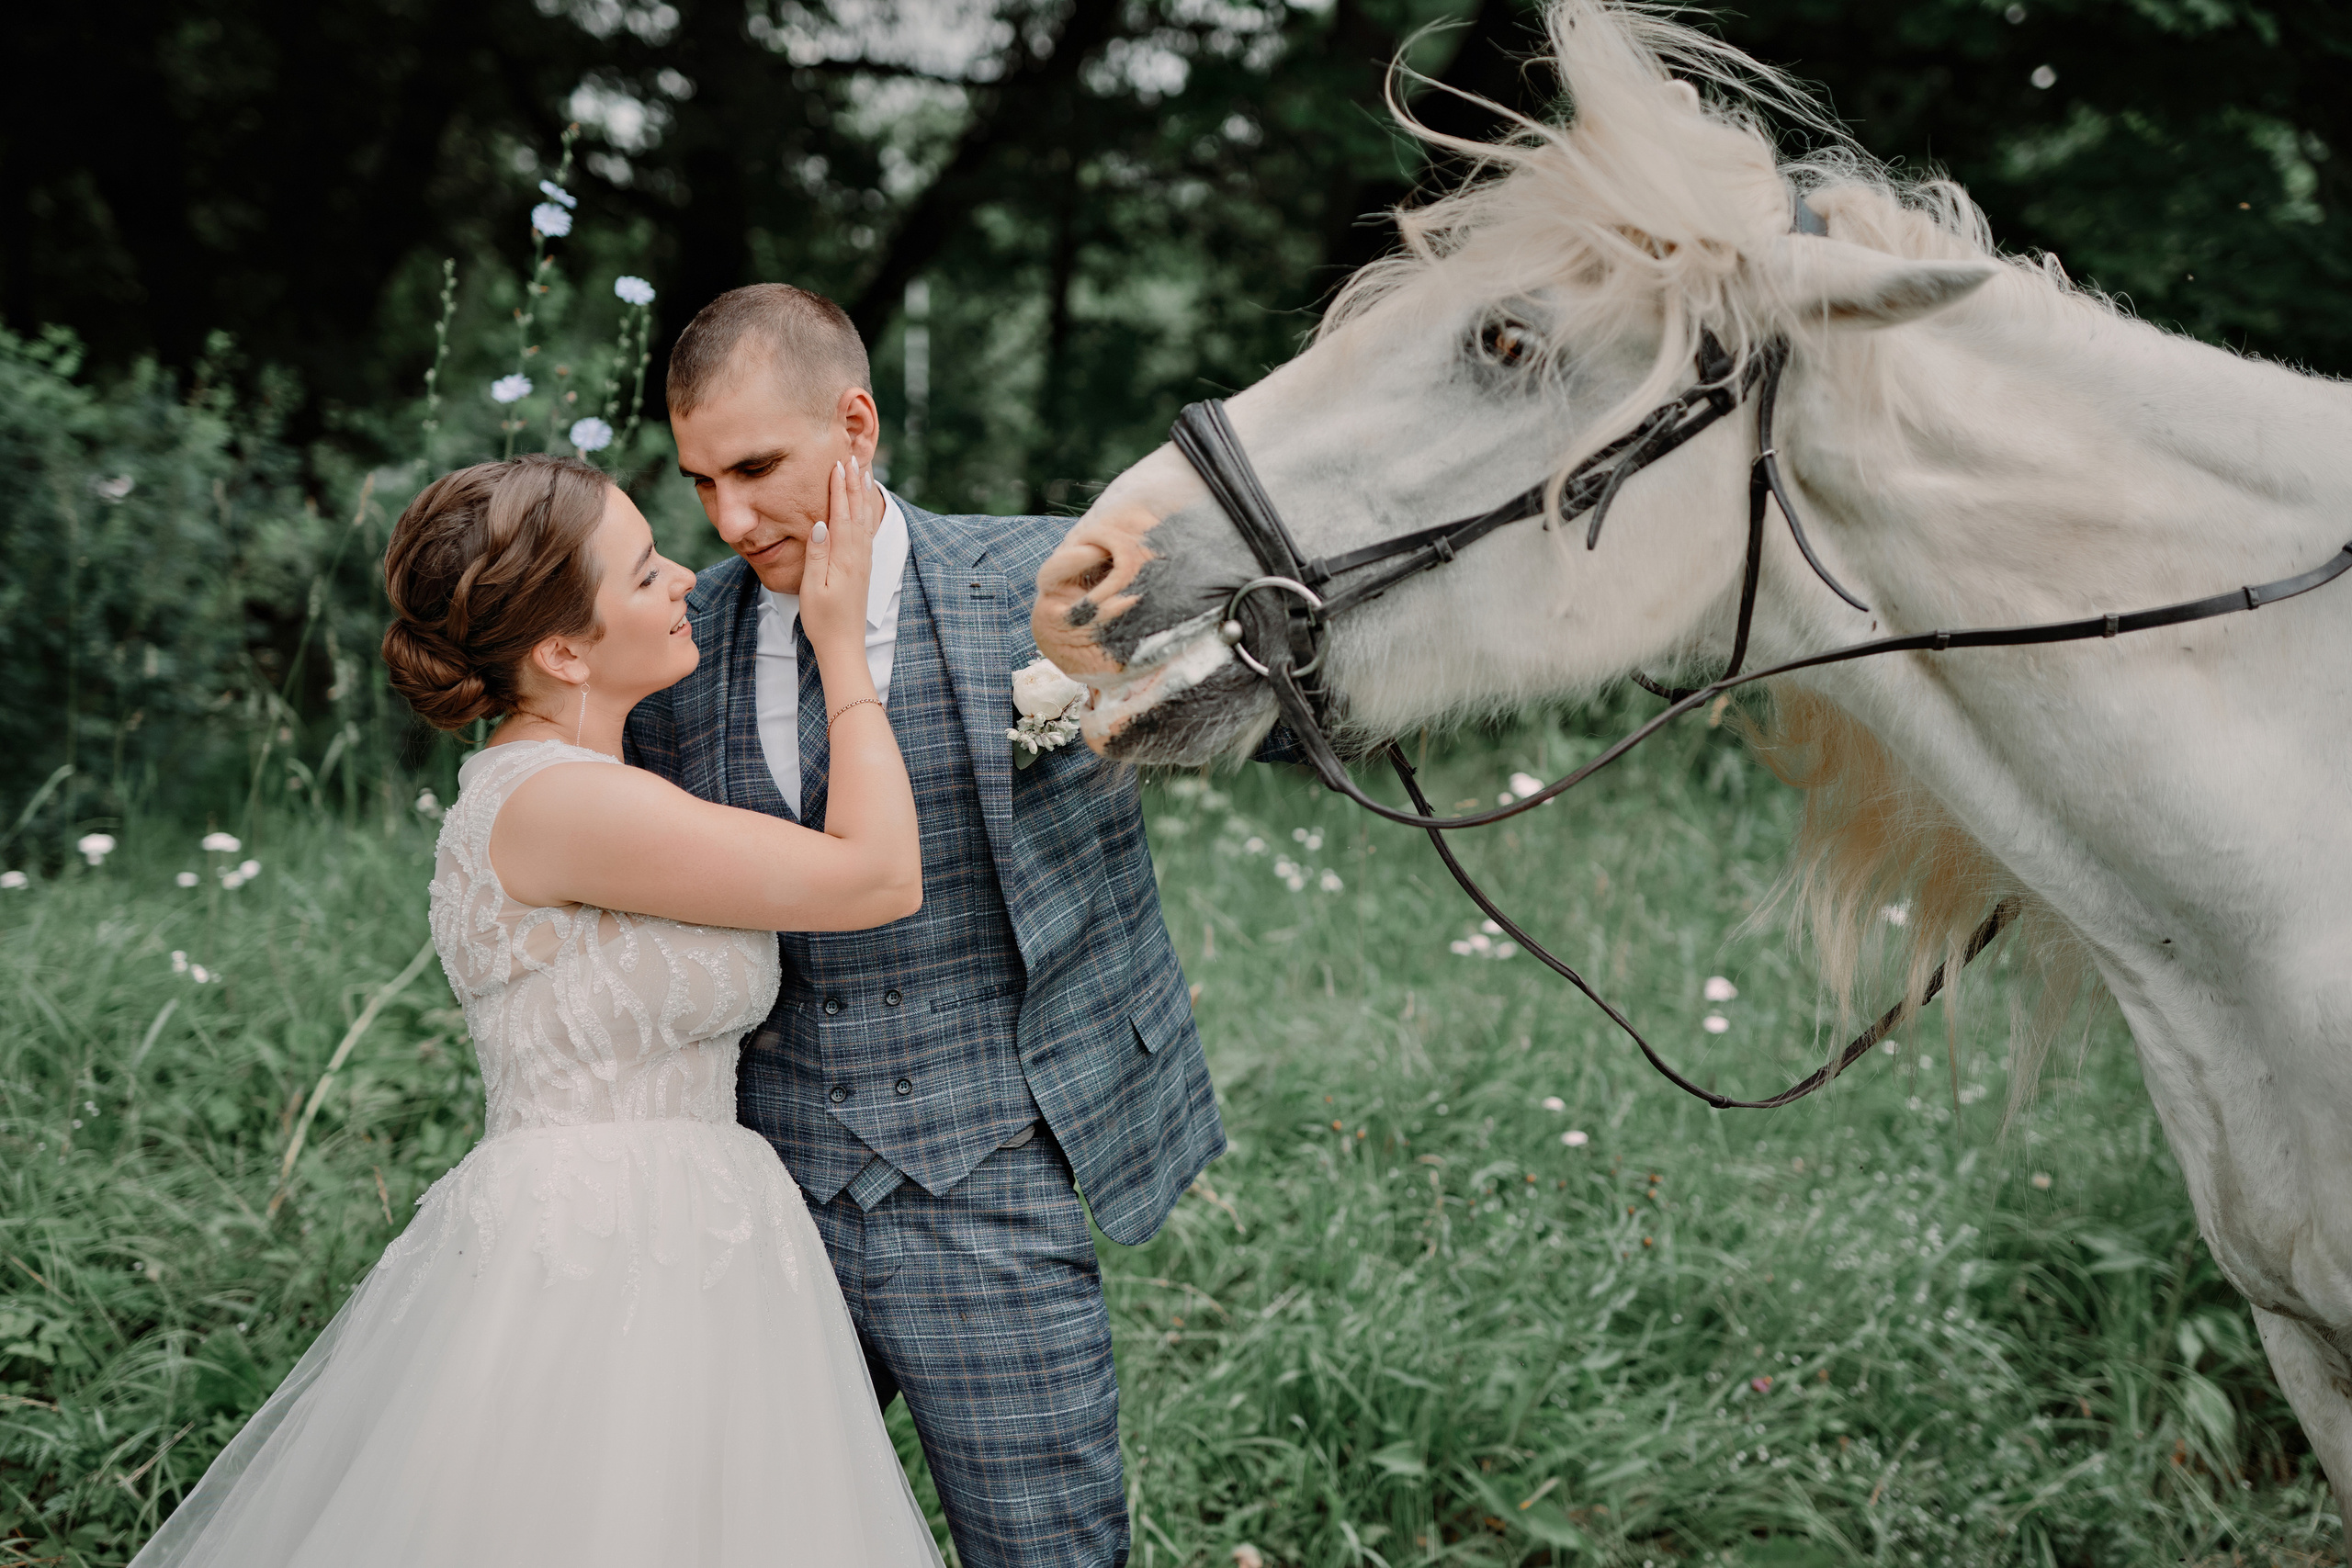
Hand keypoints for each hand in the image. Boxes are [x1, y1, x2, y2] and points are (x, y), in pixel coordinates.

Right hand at [798, 456, 882, 653]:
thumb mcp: (813, 588)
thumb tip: (820, 524)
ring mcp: (863, 562)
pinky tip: (867, 506)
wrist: (843, 645)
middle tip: (851, 457)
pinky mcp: (863, 568)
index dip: (840, 489)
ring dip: (863, 494)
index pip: (842, 515)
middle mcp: (858, 556)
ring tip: (864, 472)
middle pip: (857, 512)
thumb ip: (817, 555)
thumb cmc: (822, 620)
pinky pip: (867, 532)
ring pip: (866, 520)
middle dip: (854, 484)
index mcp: (845, 559)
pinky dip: (868, 513)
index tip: (838, 465)